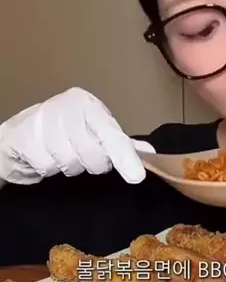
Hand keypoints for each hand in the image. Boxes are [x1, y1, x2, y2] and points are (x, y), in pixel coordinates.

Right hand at [0, 87, 154, 184]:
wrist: (20, 135)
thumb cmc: (64, 133)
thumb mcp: (93, 132)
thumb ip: (120, 143)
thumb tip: (148, 153)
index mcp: (87, 105)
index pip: (111, 134)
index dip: (124, 156)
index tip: (136, 176)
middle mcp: (66, 108)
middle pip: (92, 154)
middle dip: (90, 163)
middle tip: (81, 154)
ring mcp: (43, 122)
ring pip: (69, 163)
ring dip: (68, 166)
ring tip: (60, 154)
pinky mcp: (25, 138)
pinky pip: (46, 166)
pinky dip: (47, 168)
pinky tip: (44, 156)